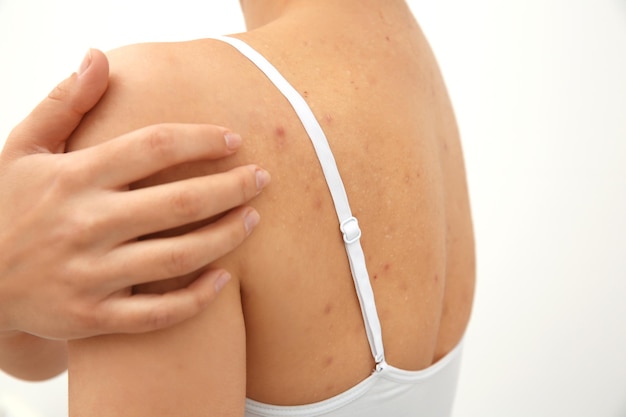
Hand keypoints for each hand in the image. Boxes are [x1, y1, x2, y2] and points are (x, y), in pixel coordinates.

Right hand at [0, 49, 269, 338]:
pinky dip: (199, 299)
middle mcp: (85, 224)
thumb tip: (99, 57)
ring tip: (253, 219)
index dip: (203, 139)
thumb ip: (65, 103)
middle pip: (181, 201)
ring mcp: (90, 274)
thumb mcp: (25, 148)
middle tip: (263, 178)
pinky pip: (159, 313)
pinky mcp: (93, 316)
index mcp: (74, 177)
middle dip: (233, 186)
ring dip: (227, 236)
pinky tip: (226, 279)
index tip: (234, 139)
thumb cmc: (9, 207)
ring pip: (179, 257)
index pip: (155, 146)